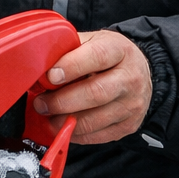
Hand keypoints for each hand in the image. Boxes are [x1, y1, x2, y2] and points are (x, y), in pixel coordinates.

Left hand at [31, 30, 153, 144]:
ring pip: (94, 120)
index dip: (71, 66)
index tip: (50, 76)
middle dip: (61, 101)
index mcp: (119, 50)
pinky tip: (63, 126)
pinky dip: (75, 134)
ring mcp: (132, 104)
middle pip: (95, 93)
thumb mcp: (92, 42)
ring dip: (64, 122)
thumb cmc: (108, 57)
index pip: (97, 56)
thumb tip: (38, 65)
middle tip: (41, 103)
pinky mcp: (128, 126)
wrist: (140, 73)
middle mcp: (130, 78)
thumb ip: (67, 50)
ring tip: (48, 117)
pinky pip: (97, 136)